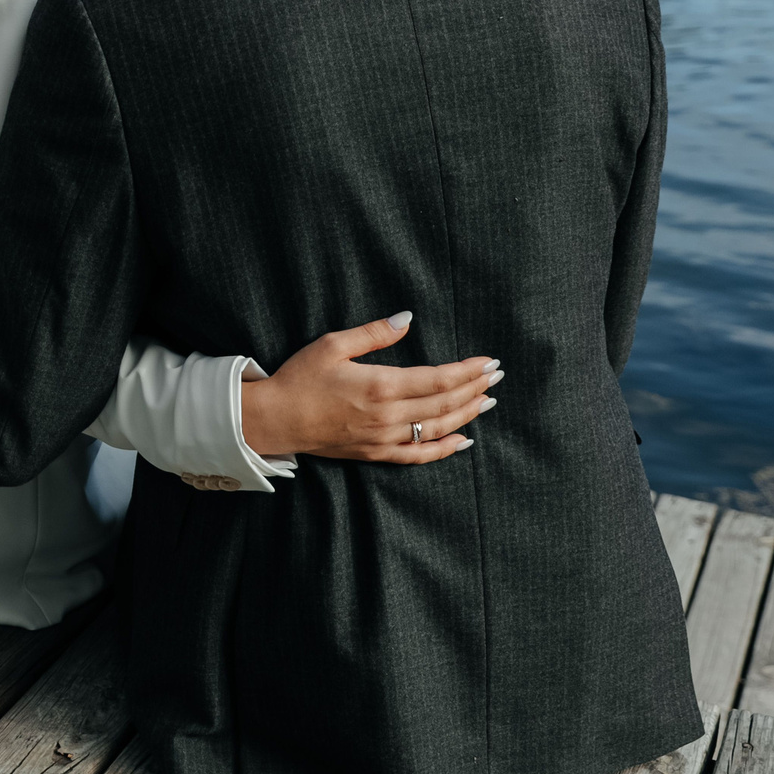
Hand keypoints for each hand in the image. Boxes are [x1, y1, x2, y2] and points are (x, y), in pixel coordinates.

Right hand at [238, 312, 498, 463]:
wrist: (276, 419)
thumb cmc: (300, 377)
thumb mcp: (333, 344)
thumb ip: (374, 333)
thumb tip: (407, 318)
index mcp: (381, 385)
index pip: (438, 378)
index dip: (468, 371)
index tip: (488, 362)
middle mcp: (388, 415)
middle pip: (445, 403)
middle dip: (474, 388)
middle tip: (497, 376)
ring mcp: (384, 438)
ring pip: (438, 429)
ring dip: (467, 415)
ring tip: (488, 401)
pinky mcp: (376, 454)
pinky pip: (419, 456)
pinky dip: (444, 450)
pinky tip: (463, 441)